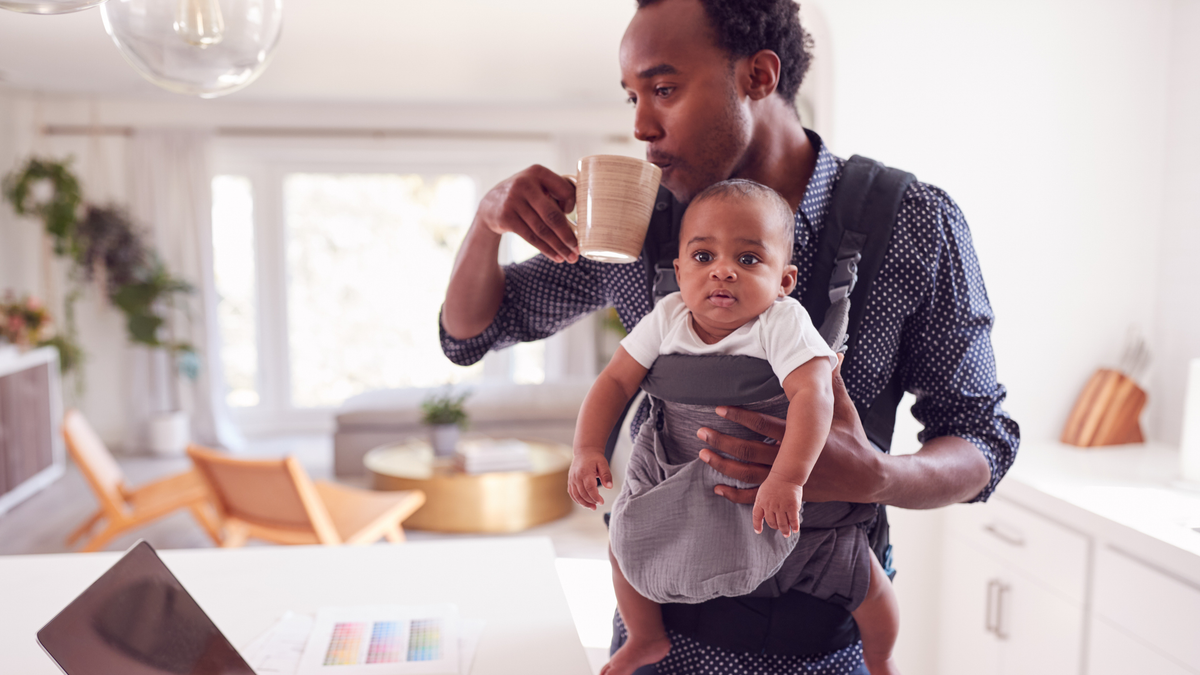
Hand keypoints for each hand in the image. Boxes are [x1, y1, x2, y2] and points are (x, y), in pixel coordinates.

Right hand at [475, 165, 578, 262]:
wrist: (490, 204)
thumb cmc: (525, 197)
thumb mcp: (538, 186)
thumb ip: (557, 194)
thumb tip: (583, 219)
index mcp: (538, 172)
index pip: (565, 191)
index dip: (572, 206)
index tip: (574, 217)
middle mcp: (525, 183)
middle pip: (552, 215)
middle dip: (568, 235)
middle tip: (579, 249)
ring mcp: (513, 200)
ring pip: (542, 230)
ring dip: (558, 246)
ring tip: (570, 257)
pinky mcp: (506, 217)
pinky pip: (531, 237)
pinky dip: (546, 249)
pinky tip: (556, 256)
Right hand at [568, 451, 612, 509]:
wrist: (584, 451)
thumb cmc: (595, 458)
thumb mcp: (603, 464)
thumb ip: (607, 475)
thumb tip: (609, 487)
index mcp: (585, 472)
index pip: (589, 488)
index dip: (595, 497)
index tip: (601, 502)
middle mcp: (577, 476)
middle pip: (582, 493)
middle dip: (591, 501)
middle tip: (598, 504)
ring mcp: (572, 479)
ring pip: (576, 495)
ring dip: (584, 503)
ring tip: (592, 507)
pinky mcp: (570, 481)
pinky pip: (572, 493)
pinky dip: (577, 500)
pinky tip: (584, 503)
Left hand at [700, 355, 885, 504]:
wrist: (866, 478)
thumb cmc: (853, 439)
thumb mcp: (845, 410)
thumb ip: (834, 383)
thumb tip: (834, 354)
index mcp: (803, 438)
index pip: (764, 426)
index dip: (740, 417)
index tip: (719, 409)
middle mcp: (793, 460)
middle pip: (750, 451)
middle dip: (723, 442)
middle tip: (701, 431)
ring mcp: (790, 481)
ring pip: (749, 475)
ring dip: (723, 466)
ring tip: (703, 454)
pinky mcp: (790, 494)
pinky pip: (759, 497)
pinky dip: (736, 495)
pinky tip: (717, 488)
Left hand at [753, 476, 802, 535]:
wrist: (786, 474)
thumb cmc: (775, 483)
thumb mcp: (763, 492)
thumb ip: (762, 503)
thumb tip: (763, 516)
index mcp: (761, 502)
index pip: (756, 517)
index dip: (757, 525)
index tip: (758, 531)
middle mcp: (770, 506)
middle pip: (771, 522)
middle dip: (775, 527)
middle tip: (779, 529)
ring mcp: (781, 507)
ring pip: (782, 524)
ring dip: (784, 530)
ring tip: (786, 534)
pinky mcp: (792, 507)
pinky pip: (793, 520)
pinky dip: (794, 526)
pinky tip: (795, 529)